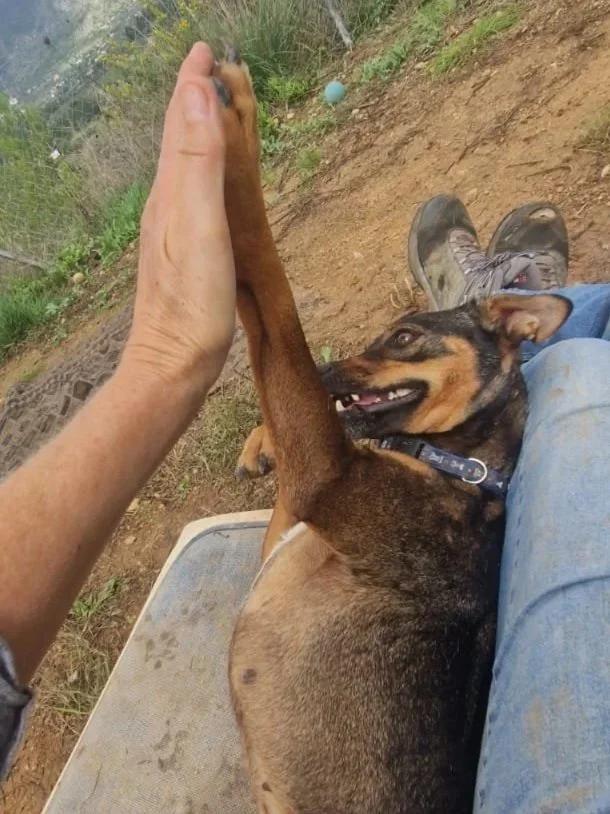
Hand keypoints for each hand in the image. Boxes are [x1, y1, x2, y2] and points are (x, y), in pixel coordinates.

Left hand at [124, 43, 235, 394]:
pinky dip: (201, 168)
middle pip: (178, 138)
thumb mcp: (201, 227)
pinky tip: (207, 179)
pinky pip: (191, 192)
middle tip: (210, 68)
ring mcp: (172, 229)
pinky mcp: (182, 251)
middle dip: (192, 99)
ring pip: (183, 164)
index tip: (206, 50)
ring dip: (195, 130)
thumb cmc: (192, 303)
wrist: (174, 361)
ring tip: (210, 110)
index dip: (192, 84)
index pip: (181, 123)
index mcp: (171, 193)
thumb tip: (197, 95)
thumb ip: (199, 163)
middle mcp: (166, 204)